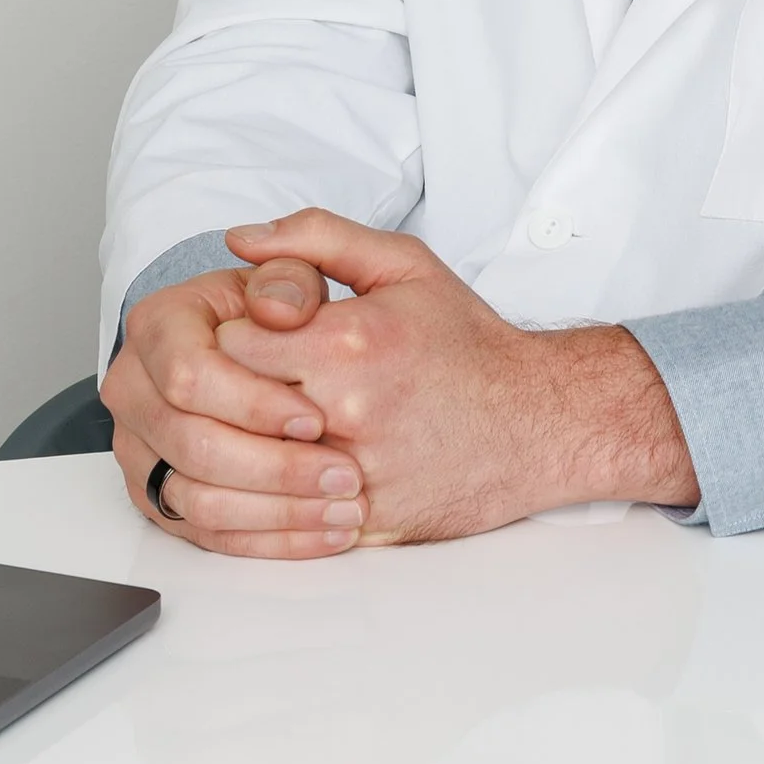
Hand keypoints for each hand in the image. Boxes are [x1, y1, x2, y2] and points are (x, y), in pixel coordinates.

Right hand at [102, 264, 368, 559]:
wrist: (254, 350)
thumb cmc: (274, 311)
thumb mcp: (291, 276)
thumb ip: (290, 275)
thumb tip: (277, 306)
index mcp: (157, 324)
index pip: (190, 376)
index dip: (253, 404)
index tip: (316, 419)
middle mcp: (133, 387)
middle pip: (193, 445)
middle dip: (275, 467)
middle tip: (343, 474)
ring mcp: (139, 446)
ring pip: (198, 498)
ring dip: (278, 512)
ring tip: (343, 510)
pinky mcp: (157, 495)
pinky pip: (206, 533)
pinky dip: (269, 540)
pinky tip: (322, 532)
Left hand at [213, 210, 699, 543]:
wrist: (535, 421)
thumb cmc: (467, 342)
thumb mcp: (403, 264)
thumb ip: (316, 237)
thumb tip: (239, 238)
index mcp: (349, 342)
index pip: (231, 342)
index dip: (231, 338)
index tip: (250, 337)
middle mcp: (347, 412)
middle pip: (231, 410)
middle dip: (227, 397)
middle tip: (243, 385)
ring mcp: (354, 476)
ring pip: (247, 476)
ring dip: (240, 455)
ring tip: (254, 431)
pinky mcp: (362, 525)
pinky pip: (282, 524)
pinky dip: (269, 504)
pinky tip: (278, 478)